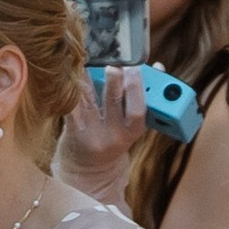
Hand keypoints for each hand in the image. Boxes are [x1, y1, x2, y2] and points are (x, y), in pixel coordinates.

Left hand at [57, 66, 147, 194]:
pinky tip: (73, 73)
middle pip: (113, 101)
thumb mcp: (134, 124)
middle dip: (114, 78)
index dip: (137, 88)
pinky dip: (72, 88)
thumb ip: (145, 97)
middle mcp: (113, 135)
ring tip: (90, 59)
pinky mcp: (72, 132)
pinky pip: (71, 106)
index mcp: (132, 132)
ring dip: (89, 76)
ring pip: (89, 98)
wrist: (90, 169)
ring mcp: (91, 134)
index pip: (139, 110)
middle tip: (113, 62)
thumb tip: (158, 66)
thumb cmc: (116, 139)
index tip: (136, 67)